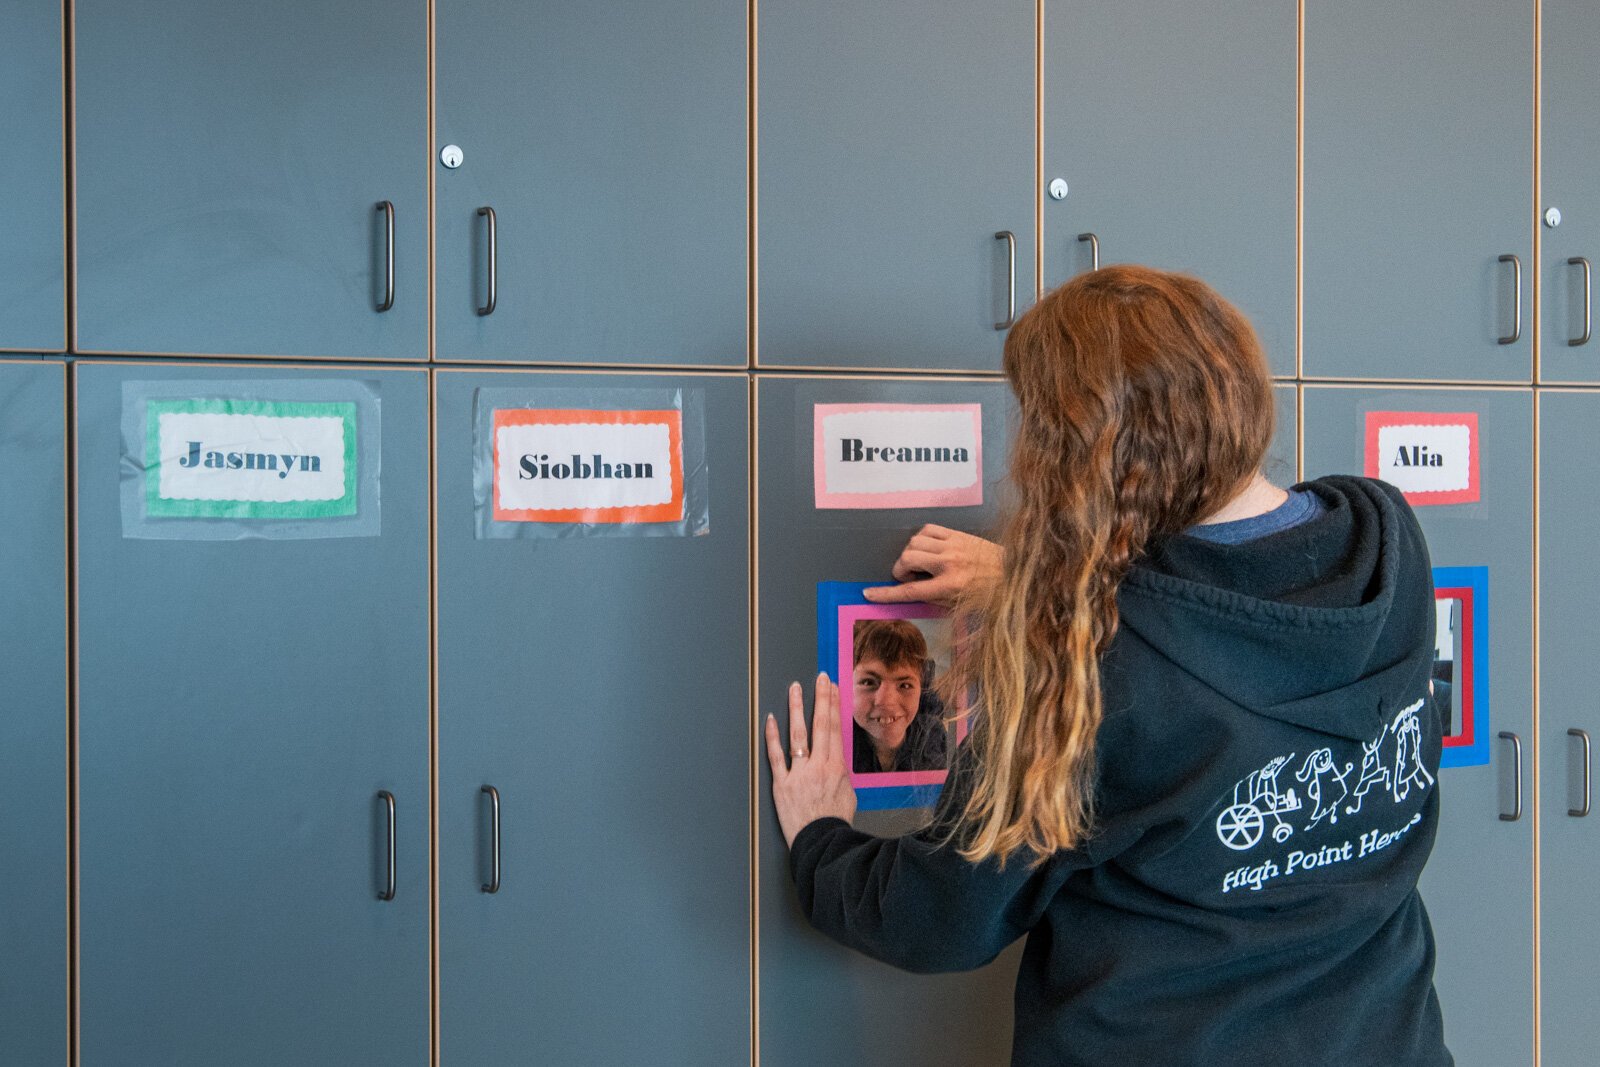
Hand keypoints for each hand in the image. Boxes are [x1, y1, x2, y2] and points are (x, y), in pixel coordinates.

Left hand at [766, 673, 856, 846]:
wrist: (822, 842)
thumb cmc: (835, 821)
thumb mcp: (848, 793)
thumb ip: (840, 773)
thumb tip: (836, 759)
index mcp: (836, 767)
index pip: (835, 728)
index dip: (833, 705)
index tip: (832, 687)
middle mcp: (819, 766)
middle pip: (820, 725)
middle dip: (821, 698)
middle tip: (819, 678)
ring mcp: (799, 773)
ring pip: (797, 735)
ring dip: (797, 709)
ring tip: (795, 689)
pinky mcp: (781, 784)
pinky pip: (776, 756)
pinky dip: (772, 737)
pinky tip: (770, 719)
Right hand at [862, 525, 1002, 607]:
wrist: (1013, 572)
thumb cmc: (987, 593)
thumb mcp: (959, 605)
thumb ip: (932, 598)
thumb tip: (909, 591)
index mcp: (950, 585)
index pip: (909, 590)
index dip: (885, 593)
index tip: (869, 593)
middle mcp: (949, 563)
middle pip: (907, 559)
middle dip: (900, 569)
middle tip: (909, 577)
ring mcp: (953, 546)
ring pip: (914, 543)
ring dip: (910, 554)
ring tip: (920, 564)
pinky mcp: (956, 534)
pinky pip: (926, 530)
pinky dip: (920, 539)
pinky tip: (926, 548)